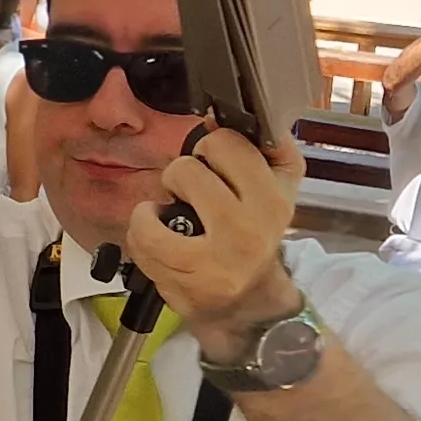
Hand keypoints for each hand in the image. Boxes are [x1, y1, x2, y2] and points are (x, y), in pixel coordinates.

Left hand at [122, 127, 308, 361]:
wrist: (251, 305)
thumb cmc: (258, 236)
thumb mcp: (279, 188)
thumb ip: (264, 146)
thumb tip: (219, 114)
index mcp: (272, 199)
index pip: (225, 143)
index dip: (211, 147)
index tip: (213, 163)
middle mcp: (248, 229)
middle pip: (186, 169)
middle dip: (180, 175)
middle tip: (189, 193)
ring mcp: (215, 260)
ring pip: (155, 209)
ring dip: (154, 208)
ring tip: (168, 218)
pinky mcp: (185, 283)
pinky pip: (142, 240)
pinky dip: (140, 234)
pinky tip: (156, 238)